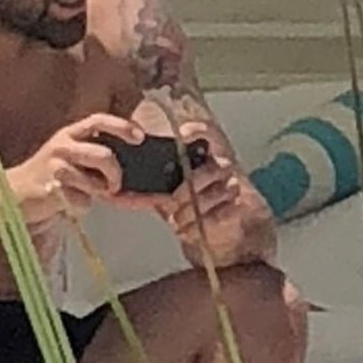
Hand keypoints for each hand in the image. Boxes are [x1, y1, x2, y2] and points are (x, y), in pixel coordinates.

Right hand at [6, 114, 140, 222]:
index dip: (122, 126)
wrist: (12, 194)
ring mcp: (54, 166)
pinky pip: (81, 201)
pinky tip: (68, 202)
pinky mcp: (50, 189)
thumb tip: (135, 172)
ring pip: (94, 182)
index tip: (140, 137)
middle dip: (116, 174)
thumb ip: (97, 159)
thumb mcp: (73, 159)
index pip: (99, 120)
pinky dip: (81, 207)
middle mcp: (62, 145)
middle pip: (104, 156)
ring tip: (87, 193)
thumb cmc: (51, 178)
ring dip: (97, 192)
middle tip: (115, 186)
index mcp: (70, 134)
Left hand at [146, 120, 243, 244]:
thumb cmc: (188, 196)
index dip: (198, 131)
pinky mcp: (237, 208)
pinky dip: (202, 224)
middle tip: (173, 200)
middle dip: (189, 186)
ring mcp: (232, 185)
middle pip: (212, 168)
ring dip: (193, 209)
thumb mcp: (169, 181)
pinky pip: (223, 214)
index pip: (208, 132)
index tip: (182, 134)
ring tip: (176, 221)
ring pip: (217, 193)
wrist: (215, 224)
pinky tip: (187, 231)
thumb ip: (154, 173)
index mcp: (206, 151)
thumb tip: (125, 178)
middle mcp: (223, 164)